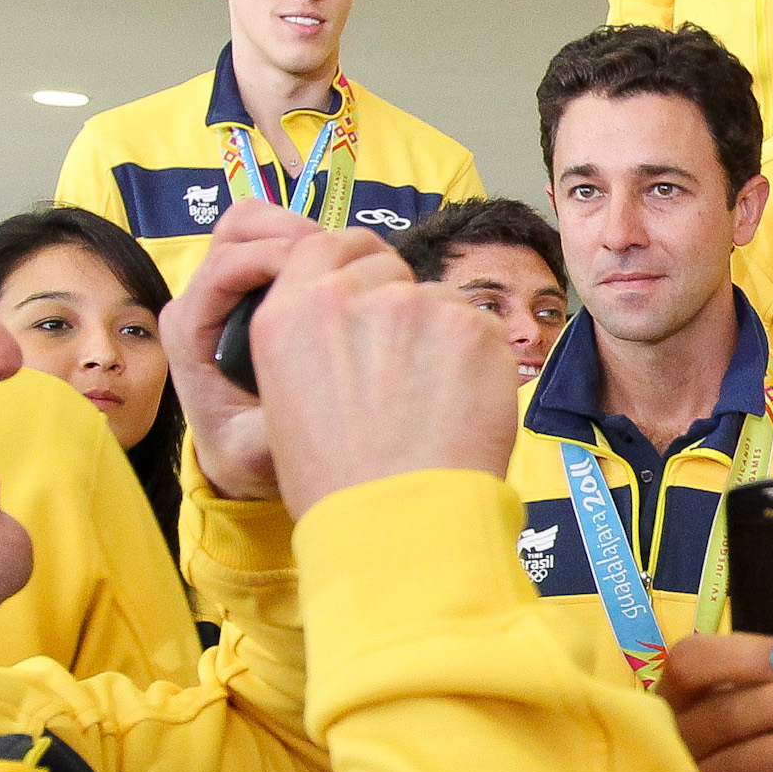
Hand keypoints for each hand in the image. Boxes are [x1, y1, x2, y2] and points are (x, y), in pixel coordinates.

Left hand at [163, 204, 319, 500]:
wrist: (236, 456)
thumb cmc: (246, 453)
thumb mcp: (258, 451)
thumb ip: (280, 426)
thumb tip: (319, 396)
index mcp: (190, 331)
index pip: (226, 266)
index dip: (277, 256)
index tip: (325, 273)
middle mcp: (200, 300)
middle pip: (237, 228)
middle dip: (291, 230)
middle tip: (339, 259)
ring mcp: (223, 288)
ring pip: (255, 222)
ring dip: (301, 229)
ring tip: (344, 261)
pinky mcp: (249, 285)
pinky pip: (274, 238)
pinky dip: (308, 240)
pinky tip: (342, 269)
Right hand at [209, 217, 517, 519]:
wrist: (397, 526)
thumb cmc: (341, 484)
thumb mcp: (287, 401)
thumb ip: (316, 340)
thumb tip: (354, 318)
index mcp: (288, 313)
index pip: (328, 245)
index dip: (357, 264)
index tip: (373, 289)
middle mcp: (345, 296)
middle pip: (389, 268)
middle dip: (401, 305)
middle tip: (407, 370)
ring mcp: (413, 307)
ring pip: (440, 300)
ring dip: (443, 338)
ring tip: (433, 406)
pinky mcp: (472, 328)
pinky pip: (484, 329)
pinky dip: (482, 362)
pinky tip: (464, 410)